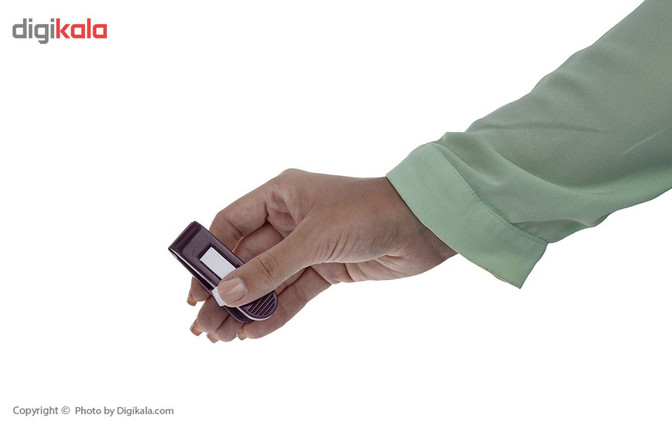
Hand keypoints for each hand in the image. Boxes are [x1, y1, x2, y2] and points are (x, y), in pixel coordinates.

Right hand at [187, 169, 454, 341]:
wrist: (424, 226)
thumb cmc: (369, 212)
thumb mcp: (312, 239)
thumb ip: (269, 269)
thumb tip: (225, 293)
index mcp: (281, 194)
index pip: (231, 225)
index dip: (210, 257)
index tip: (194, 288)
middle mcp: (290, 218)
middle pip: (246, 259)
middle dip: (225, 292)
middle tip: (203, 325)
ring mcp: (308, 245)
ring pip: (268, 280)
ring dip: (246, 308)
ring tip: (224, 337)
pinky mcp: (327, 268)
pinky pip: (293, 293)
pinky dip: (275, 313)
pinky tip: (254, 333)